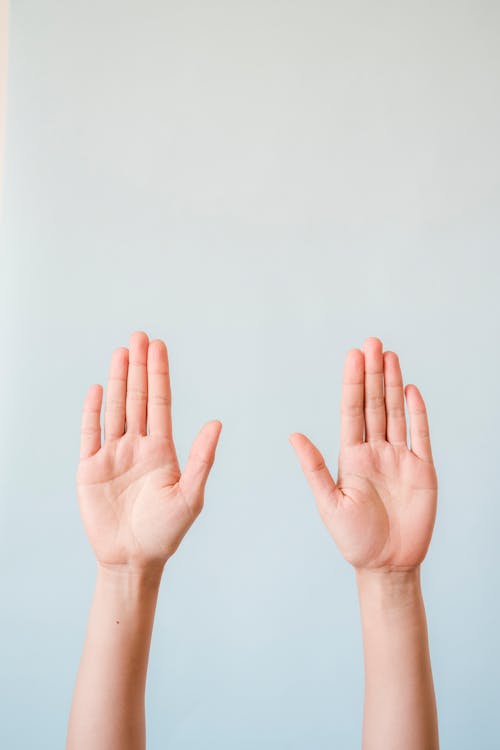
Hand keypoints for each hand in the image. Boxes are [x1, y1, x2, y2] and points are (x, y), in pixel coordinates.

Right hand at [77, 331, 221, 571]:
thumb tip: (217, 422)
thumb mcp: (190, 495)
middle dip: (139, 367)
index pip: (160, 403)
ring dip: (118, 380)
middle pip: (138, 398)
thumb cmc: (165, 532)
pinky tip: (99, 389)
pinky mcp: (91, 469)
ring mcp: (113, 455)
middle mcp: (138, 446)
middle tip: (139, 336)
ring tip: (121, 352)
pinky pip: (91, 434)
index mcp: (162, 450)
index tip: (158, 346)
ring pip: (116, 409)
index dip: (159, 374)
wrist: (133, 560)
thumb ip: (202, 458)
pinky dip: (93, 412)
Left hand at [290, 338, 436, 571]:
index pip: (352, 410)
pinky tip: (411, 390)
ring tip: (390, 356)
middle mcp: (374, 451)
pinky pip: (420, 435)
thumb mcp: (329, 503)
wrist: (386, 565)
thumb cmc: (354, 539)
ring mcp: (399, 458)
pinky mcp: (422, 470)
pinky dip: (417, 413)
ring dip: (393, 385)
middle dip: (373, 374)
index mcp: (351, 456)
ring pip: (395, 413)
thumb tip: (293, 435)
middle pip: (374, 404)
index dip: (353, 382)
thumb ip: (314, 467)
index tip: (353, 356)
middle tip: (373, 343)